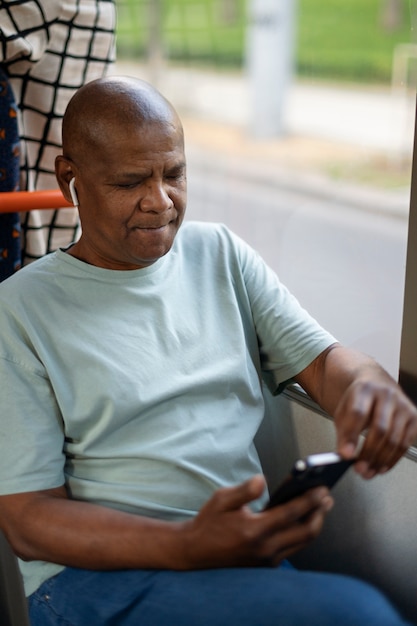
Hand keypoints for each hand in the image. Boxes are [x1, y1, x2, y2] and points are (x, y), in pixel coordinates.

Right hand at [178, 475, 332, 568]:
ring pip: (303, 542)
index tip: (322, 488)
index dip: (310, 500)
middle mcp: (265, 548)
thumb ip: (245, 490)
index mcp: (254, 530)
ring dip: (315, 523)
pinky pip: (294, 547)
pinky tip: (305, 518)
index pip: (291, 513)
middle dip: (320, 513)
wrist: (196, 551)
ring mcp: (268, 559)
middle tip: (327, 497)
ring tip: (322, 506)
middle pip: (306, 532)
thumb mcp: (222, 499)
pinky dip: (303, 532)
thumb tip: (263, 480)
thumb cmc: (209, 522)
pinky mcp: (268, 563)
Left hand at [335, 377, 416, 478]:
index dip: (352, 436)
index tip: (346, 454)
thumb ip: (343, 431)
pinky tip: (381, 466)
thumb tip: (344, 455)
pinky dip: (392, 459)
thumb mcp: (344, 410)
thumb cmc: (359, 400)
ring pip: (394, 439)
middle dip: (368, 453)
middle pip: (380, 429)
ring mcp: (403, 406)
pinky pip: (405, 444)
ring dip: (380, 460)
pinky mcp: (413, 417)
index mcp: (365, 389)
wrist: (377, 384)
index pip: (358, 413)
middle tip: (359, 468)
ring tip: (368, 471)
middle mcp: (386, 395)